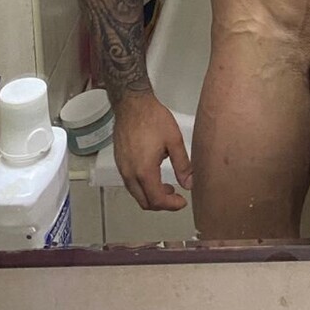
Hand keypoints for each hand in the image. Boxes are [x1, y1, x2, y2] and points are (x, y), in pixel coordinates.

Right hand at [113, 93, 192, 211]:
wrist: (132, 104)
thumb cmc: (152, 118)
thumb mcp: (174, 140)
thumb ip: (183, 165)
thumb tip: (189, 183)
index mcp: (144, 170)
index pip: (157, 200)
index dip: (171, 205)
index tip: (182, 202)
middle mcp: (130, 173)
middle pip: (145, 202)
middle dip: (162, 204)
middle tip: (176, 197)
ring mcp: (122, 169)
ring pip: (136, 194)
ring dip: (152, 196)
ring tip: (168, 186)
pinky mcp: (119, 163)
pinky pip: (131, 184)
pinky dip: (143, 187)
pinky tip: (154, 175)